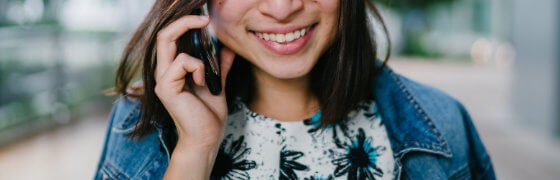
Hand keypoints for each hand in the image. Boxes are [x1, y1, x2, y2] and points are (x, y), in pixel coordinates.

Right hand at [154, 15, 234, 149]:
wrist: (206, 138)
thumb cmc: (209, 115)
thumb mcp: (217, 84)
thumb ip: (219, 66)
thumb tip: (227, 47)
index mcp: (172, 70)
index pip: (170, 38)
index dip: (184, 23)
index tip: (206, 20)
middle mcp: (162, 73)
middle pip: (163, 34)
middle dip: (184, 21)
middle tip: (205, 19)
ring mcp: (162, 79)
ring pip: (171, 43)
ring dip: (198, 56)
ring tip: (205, 78)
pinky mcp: (165, 87)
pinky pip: (183, 61)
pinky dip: (198, 68)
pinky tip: (201, 84)